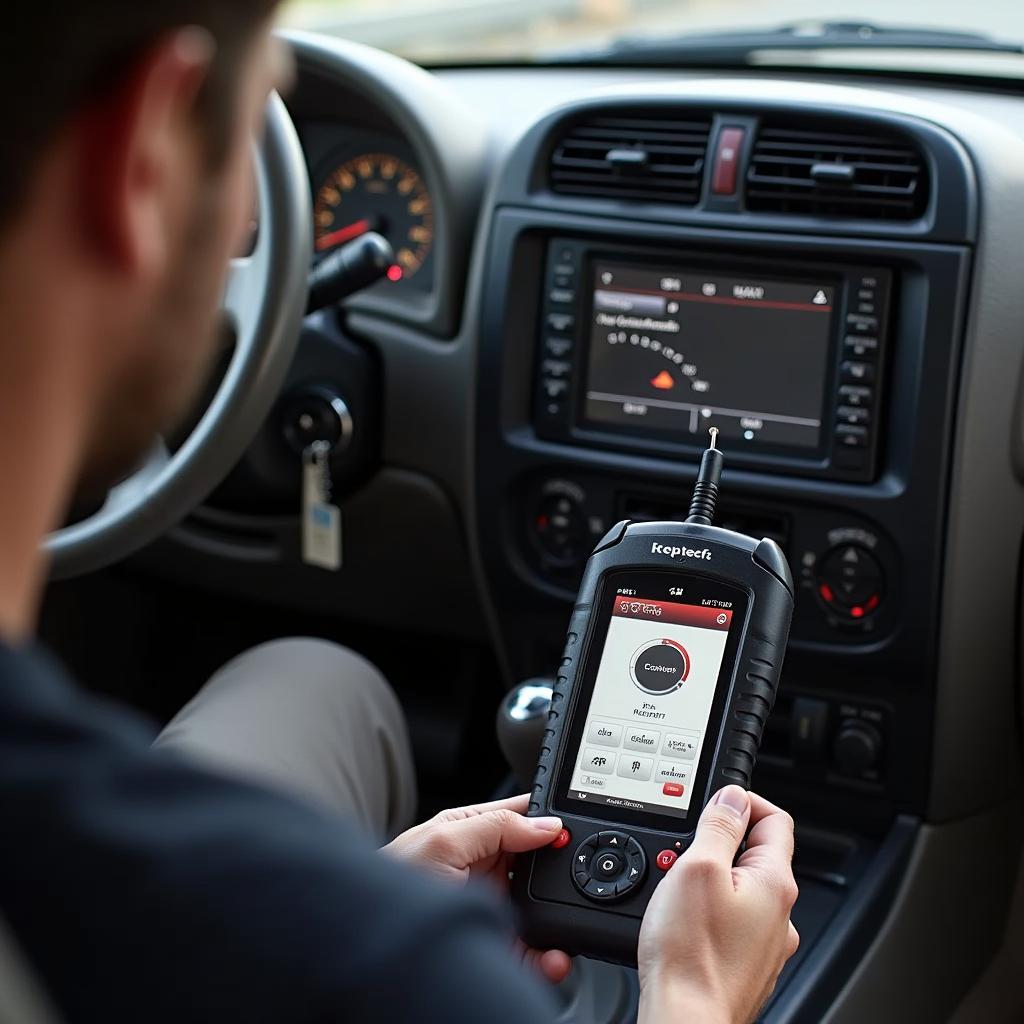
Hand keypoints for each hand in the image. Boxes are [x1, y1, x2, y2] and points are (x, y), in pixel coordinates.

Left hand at [383, 793, 571, 983]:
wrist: (365, 944)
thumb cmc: (390, 886)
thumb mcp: (442, 842)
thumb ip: (493, 826)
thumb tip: (544, 824)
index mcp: (470, 831)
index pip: (520, 818)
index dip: (547, 822)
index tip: (571, 832)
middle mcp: (483, 868)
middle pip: (537, 866)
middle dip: (558, 875)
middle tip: (573, 882)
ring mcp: (490, 909)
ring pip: (540, 911)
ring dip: (557, 921)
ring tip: (564, 928)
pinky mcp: (495, 948)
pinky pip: (533, 953)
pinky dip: (549, 958)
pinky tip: (552, 958)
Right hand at [637, 787, 799, 1023]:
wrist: (685, 1020)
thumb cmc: (691, 954)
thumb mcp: (697, 868)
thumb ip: (719, 826)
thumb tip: (733, 797)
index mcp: (774, 884)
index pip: (775, 820)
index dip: (743, 801)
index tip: (715, 802)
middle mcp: (780, 915)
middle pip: (756, 855)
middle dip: (719, 843)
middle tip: (685, 849)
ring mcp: (765, 944)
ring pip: (741, 891)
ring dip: (712, 879)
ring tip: (678, 888)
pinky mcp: (746, 966)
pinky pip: (732, 923)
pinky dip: (710, 913)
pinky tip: (684, 922)